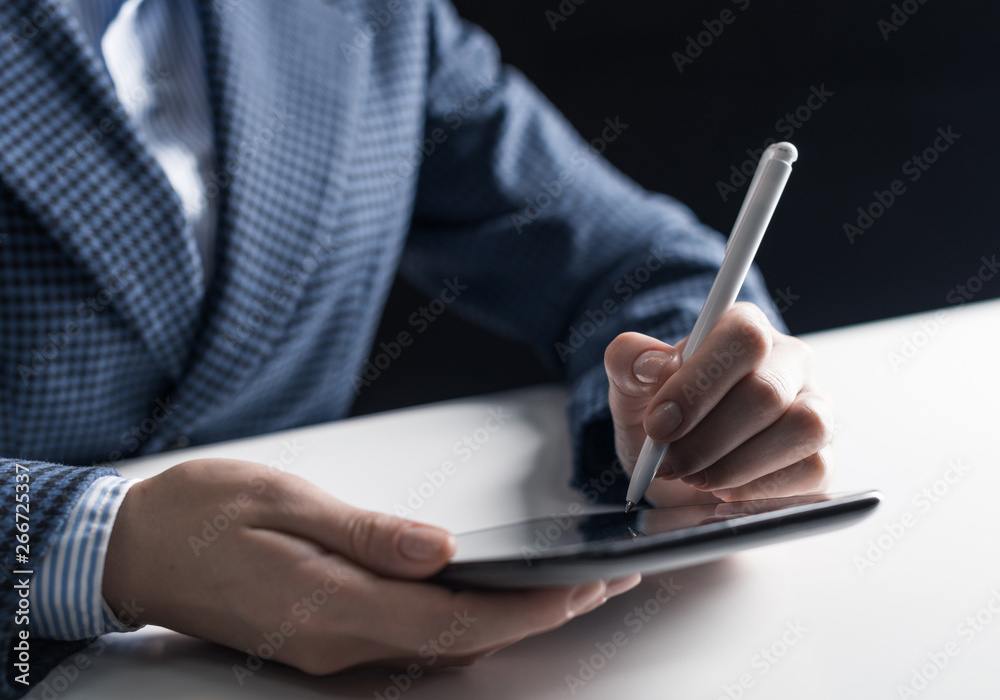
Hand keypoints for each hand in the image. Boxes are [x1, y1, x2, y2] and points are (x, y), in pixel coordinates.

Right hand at [102, 459, 639, 673]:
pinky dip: (464, 620)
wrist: (131, 547)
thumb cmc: (200, 511)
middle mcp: (336, 642)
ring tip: (566, 588)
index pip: (454, 621)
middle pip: (459, 642)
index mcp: (329, 607)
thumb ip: (365, 532)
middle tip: (602, 587)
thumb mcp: (283, 502)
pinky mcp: (323, 637)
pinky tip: (491, 597)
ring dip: (508, 620)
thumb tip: (439, 550)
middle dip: (538, 618)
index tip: (584, 589)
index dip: (527, 610)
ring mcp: (329, 647)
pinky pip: (410, 638)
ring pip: (440, 645)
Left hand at [604, 302, 833, 505]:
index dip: (700, 384)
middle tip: (669, 463)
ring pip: (803, 427)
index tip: (659, 424)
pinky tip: (725, 491)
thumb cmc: (662, 417)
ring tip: (695, 477)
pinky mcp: (822, 455)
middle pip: (767, 391)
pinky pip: (811, 468)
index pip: (743, 337)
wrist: (676, 465)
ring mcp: (814, 406)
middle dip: (707, 438)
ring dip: (736, 464)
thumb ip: (629, 361)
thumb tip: (653, 363)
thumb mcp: (629, 386)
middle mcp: (788, 361)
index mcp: (744, 329)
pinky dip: (759, 487)